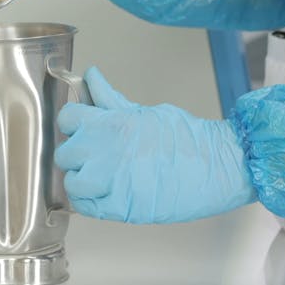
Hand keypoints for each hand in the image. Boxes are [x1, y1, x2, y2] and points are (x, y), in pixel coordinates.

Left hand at [54, 67, 256, 223]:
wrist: (219, 165)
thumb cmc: (190, 138)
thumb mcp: (145, 111)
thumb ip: (111, 100)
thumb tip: (92, 77)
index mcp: (113, 123)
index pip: (67, 118)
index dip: (72, 124)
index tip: (81, 129)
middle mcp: (107, 150)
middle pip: (65, 153)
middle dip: (76, 154)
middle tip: (94, 156)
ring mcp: (113, 180)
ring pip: (71, 182)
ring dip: (80, 181)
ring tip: (97, 179)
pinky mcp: (122, 207)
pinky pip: (86, 207)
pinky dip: (89, 202)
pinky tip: (103, 195)